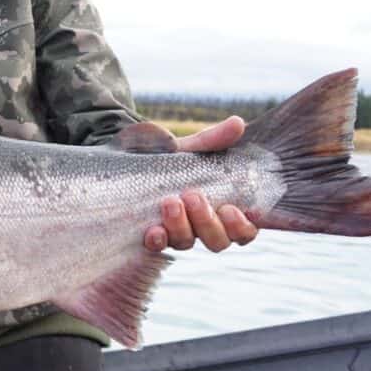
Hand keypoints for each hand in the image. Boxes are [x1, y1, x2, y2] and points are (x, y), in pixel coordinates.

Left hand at [143, 116, 259, 252]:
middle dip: (208, 221)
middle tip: (194, 196)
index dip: (243, 226)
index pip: (243, 230)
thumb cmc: (167, 156)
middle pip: (219, 241)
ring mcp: (176, 232)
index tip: (232, 208)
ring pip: (188, 243)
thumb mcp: (189, 147)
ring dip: (182, 226)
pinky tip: (153, 230)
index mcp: (220, 208)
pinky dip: (158, 241)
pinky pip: (159, 247)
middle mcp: (201, 225)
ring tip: (171, 202)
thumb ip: (213, 140)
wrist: (127, 158)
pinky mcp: (152, 236)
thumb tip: (238, 123)